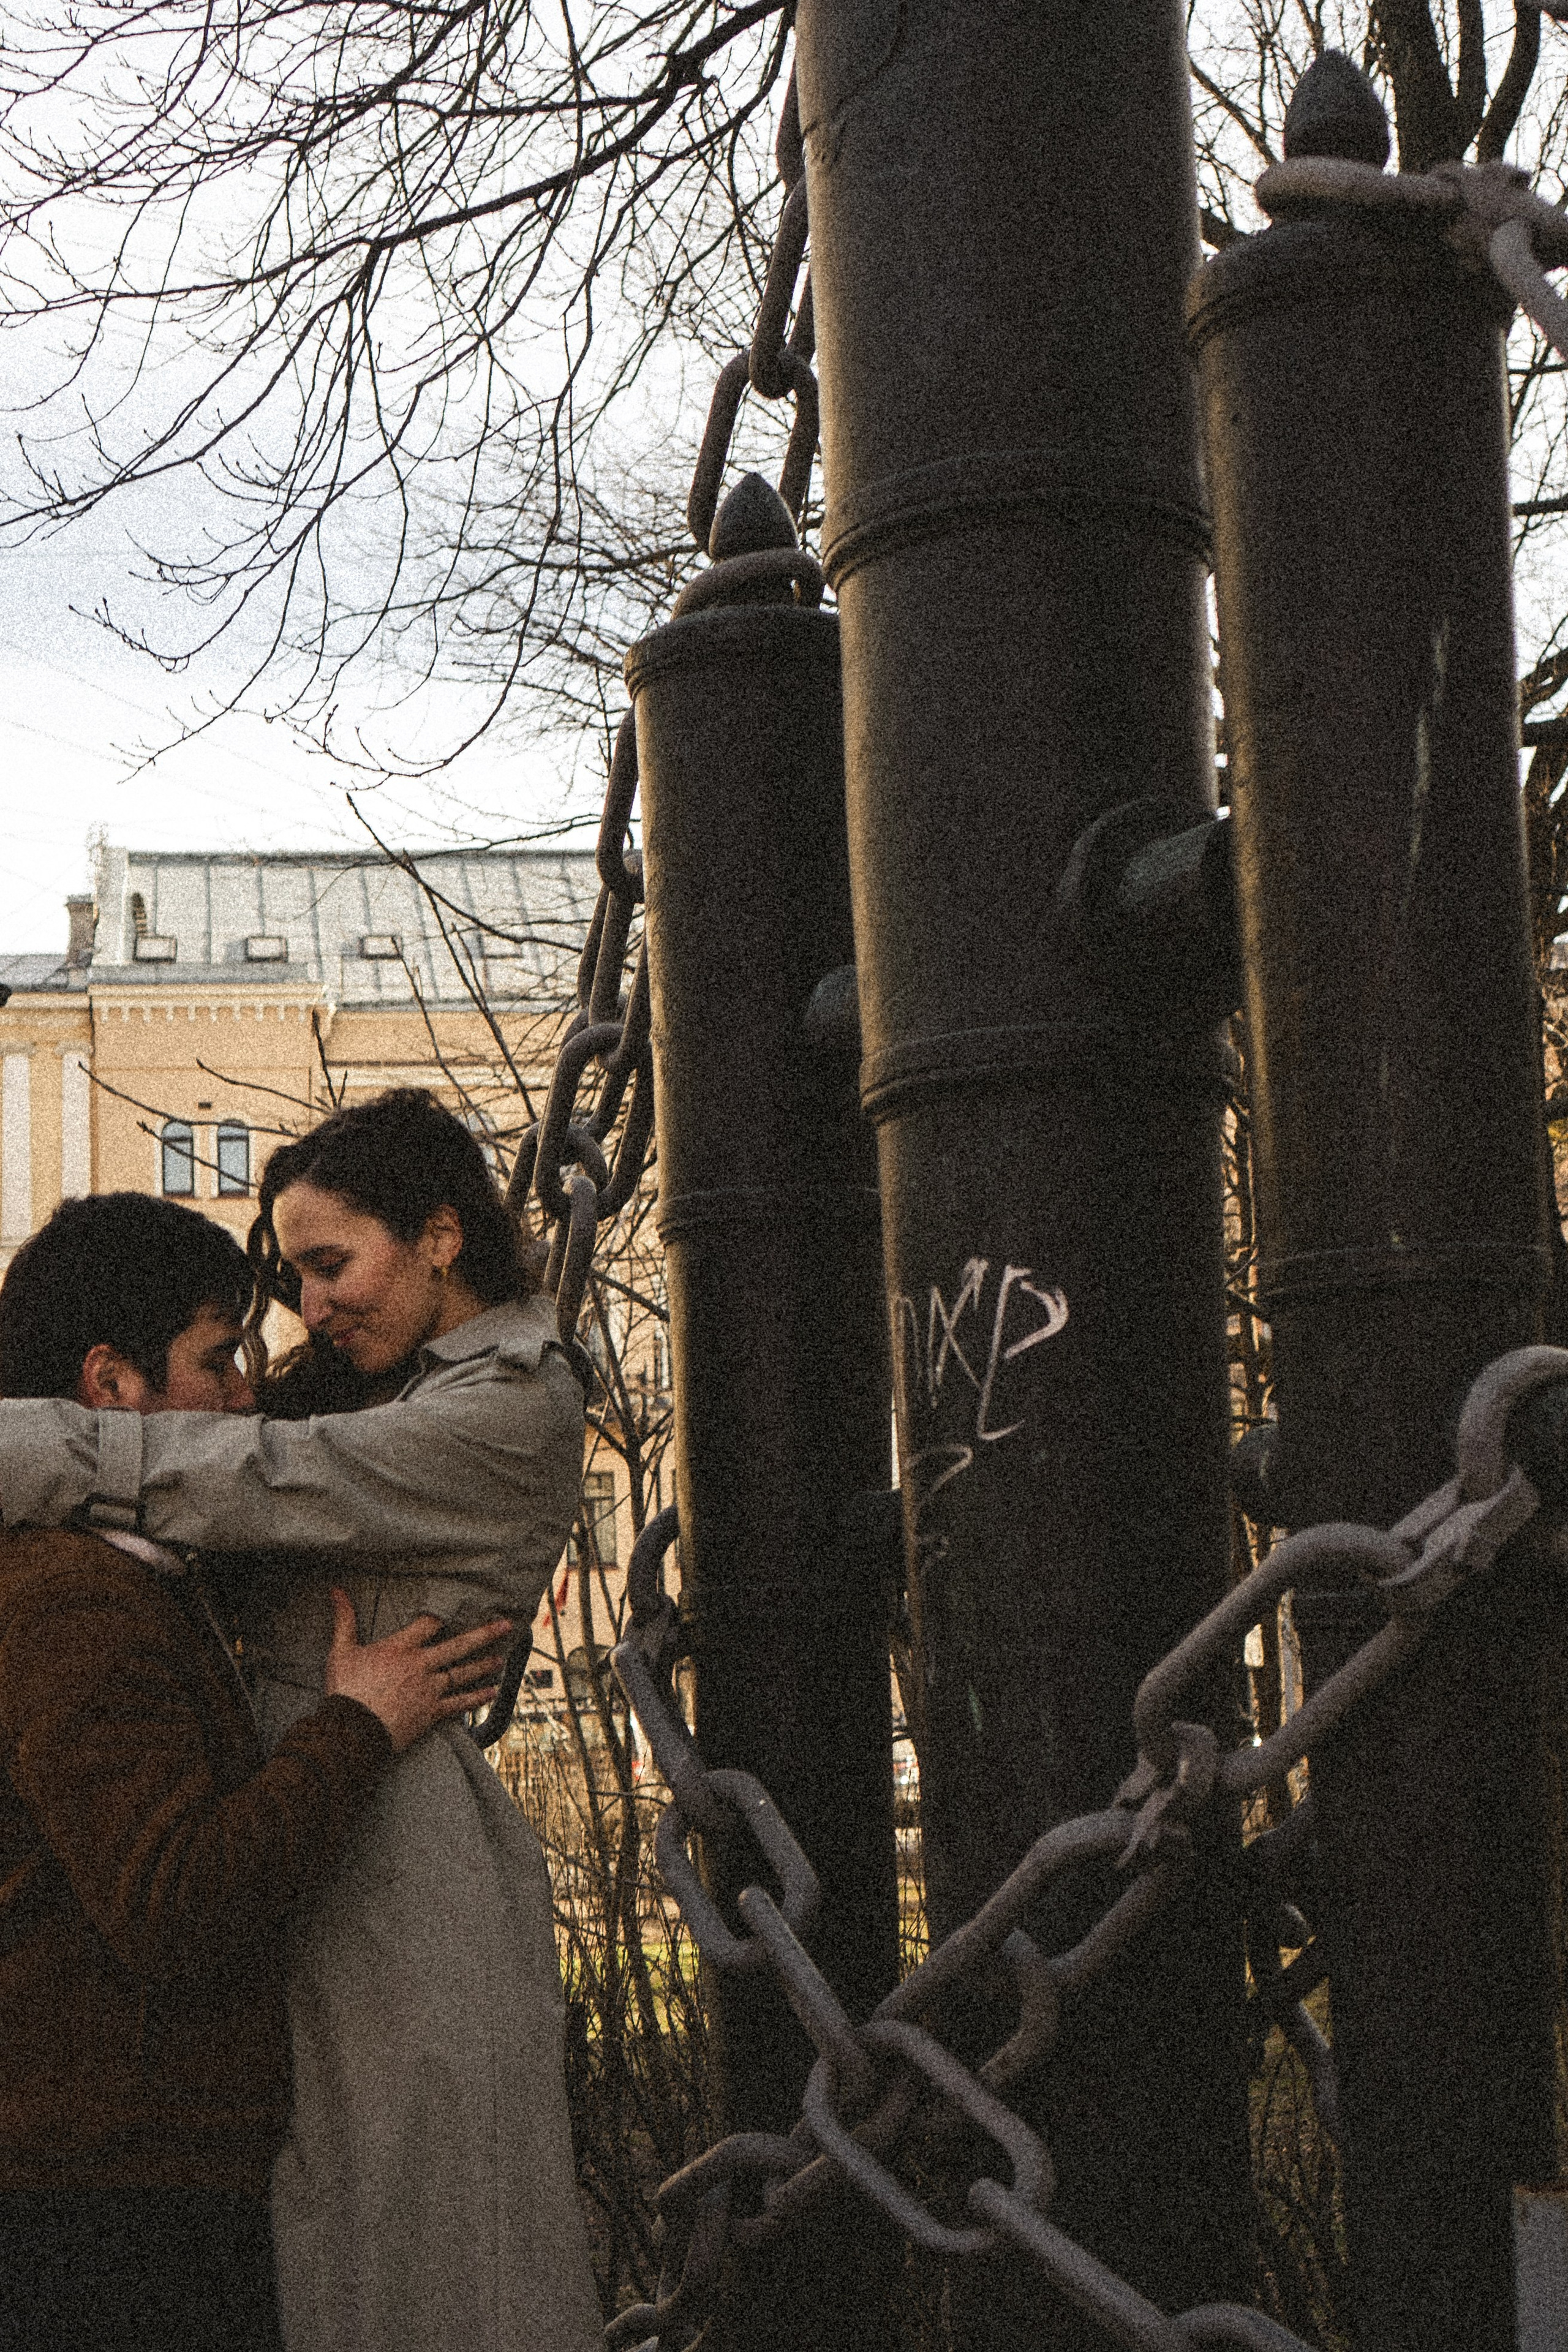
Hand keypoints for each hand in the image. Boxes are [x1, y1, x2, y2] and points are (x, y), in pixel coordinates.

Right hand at [324, 1592, 512, 1752]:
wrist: (352, 1731)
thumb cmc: (346, 1690)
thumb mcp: (341, 1650)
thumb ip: (344, 1619)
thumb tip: (336, 1590)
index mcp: (401, 1648)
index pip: (429, 1623)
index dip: (445, 1612)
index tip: (463, 1602)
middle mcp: (421, 1665)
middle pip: (459, 1645)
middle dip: (484, 1634)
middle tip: (506, 1625)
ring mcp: (430, 1690)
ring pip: (463, 1673)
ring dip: (484, 1665)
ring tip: (502, 1658)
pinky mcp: (432, 1713)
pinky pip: (459, 1703)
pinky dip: (477, 1698)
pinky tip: (491, 1693)